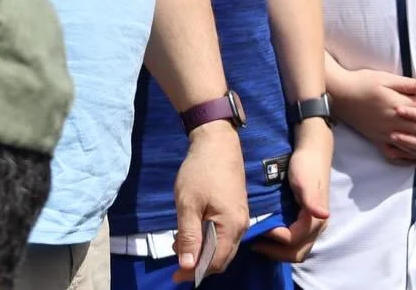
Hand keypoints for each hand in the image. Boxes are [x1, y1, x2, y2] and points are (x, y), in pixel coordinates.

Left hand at [172, 121, 248, 282]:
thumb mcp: (188, 204)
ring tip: (180, 241)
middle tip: (175, 257)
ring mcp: (241, 217)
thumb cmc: (200, 171)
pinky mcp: (236, 209)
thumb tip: (186, 266)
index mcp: (231, 226)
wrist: (217, 141)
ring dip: (203, 251)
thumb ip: (189, 236)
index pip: (215, 262)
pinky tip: (192, 230)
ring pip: (223, 246)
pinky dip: (208, 239)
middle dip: (199, 264)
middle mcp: (241, 226)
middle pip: (222, 258)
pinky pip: (224, 234)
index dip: (194, 272)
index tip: (174, 274)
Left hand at [250, 120, 331, 262]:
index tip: (259, 227)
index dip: (275, 238)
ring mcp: (312, 224)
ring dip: (277, 250)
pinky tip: (266, 233)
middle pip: (296, 253)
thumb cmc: (306, 164)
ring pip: (296, 249)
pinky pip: (294, 240)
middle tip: (254, 243)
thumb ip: (312, 199)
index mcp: (316, 219)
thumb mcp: (305, 180)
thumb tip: (323, 215)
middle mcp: (317, 226)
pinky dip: (280, 243)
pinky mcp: (305, 219)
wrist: (312, 149)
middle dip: (275, 252)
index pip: (293, 240)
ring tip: (258, 241)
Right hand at [329, 67, 415, 157]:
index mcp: (398, 108)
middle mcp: (394, 125)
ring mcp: (386, 135)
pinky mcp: (377, 140)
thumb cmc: (363, 82)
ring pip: (412, 146)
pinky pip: (394, 154)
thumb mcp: (386, 78)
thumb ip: (407, 84)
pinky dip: (407, 158)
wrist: (340, 94)